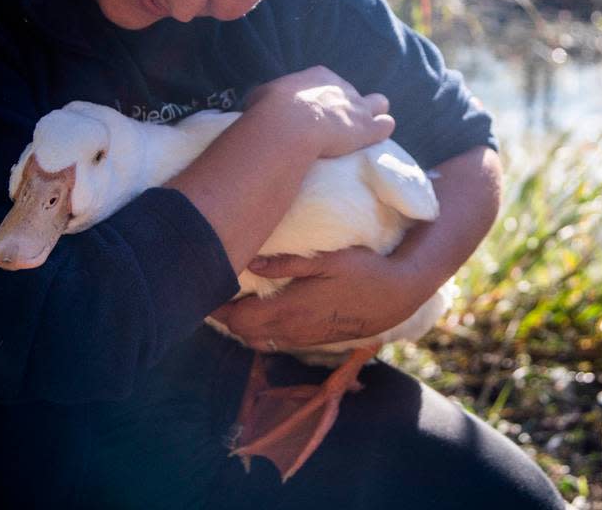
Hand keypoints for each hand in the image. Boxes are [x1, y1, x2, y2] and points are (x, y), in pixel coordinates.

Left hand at [209, 247, 424, 350]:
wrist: (397, 295)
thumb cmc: (364, 271)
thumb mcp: (328, 259)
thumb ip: (288, 263)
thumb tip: (251, 262)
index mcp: (290, 310)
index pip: (239, 319)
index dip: (218, 309)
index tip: (205, 290)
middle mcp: (293, 330)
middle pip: (244, 334)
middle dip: (226, 317)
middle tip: (216, 292)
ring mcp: (304, 338)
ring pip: (259, 342)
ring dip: (244, 326)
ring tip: (235, 302)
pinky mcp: (314, 339)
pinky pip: (277, 342)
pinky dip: (262, 331)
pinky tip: (264, 311)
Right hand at [245, 65, 394, 157]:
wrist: (291, 123)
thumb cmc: (271, 108)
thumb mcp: (263, 95)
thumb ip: (268, 97)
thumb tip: (258, 104)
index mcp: (319, 76)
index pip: (328, 82)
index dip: (325, 97)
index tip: (316, 111)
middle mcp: (342, 87)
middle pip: (354, 93)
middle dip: (350, 106)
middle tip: (338, 125)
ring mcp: (358, 106)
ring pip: (379, 104)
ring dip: (374, 115)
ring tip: (365, 130)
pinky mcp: (368, 128)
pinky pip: (386, 125)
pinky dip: (382, 130)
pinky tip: (378, 138)